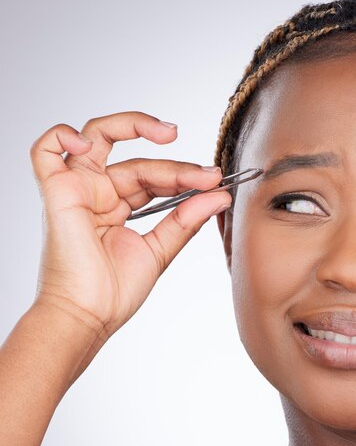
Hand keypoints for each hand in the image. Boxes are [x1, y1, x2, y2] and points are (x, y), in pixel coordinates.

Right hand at [30, 111, 231, 340]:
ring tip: (169, 134)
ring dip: (135, 127)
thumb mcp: (160, 250)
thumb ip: (186, 219)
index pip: (154, 178)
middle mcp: (98, 194)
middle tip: (207, 174)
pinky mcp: (57, 193)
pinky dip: (63, 135)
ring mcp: (77, 190)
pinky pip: (46, 152)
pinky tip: (91, 140)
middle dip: (176, 166)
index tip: (214, 182)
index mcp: (118, 207)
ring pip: (103, 140)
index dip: (184, 176)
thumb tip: (219, 195)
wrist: (90, 317)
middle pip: (138, 162)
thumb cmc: (115, 292)